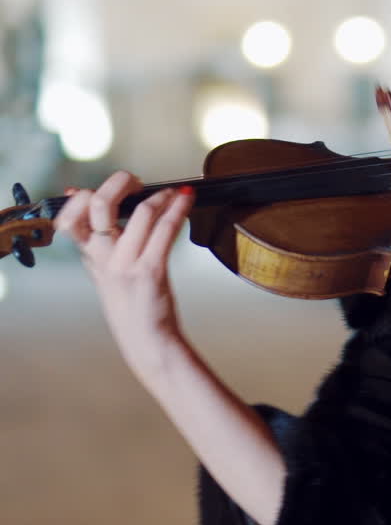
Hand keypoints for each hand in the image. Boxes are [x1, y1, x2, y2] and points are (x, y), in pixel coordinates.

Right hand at [54, 171, 194, 380]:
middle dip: (119, 183)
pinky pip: (165, 230)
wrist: (146, 342)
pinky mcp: (151, 271)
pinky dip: (178, 209)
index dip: (82, 198)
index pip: (71, 218)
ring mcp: (127, 265)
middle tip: (135, 182)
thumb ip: (96, 248)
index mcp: (92, 258)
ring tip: (173, 192)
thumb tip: (91, 219)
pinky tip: (186, 200)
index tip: (99, 190)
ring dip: (161, 195)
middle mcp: (105, 259)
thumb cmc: (130, 309)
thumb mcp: (103, 277)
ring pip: (140, 213)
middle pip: (100, 204)